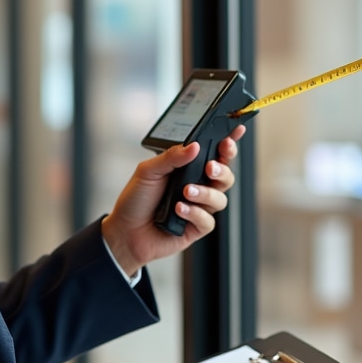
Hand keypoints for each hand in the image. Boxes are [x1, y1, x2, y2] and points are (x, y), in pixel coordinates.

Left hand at [100, 128, 244, 277]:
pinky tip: (179, 209)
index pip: (214, 153)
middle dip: (222, 169)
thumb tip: (194, 146)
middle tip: (210, 166)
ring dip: (205, 193)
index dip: (229, 142)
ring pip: (220, 198)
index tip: (236, 131)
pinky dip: (195, 213)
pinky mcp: (196, 228)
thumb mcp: (148, 171)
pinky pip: (208, 220)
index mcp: (188, 169)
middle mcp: (198, 186)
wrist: (124, 231)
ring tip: (185, 192)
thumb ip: (171, 157)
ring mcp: (199, 207)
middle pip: (226, 175)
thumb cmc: (136, 200)